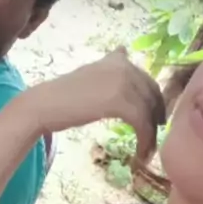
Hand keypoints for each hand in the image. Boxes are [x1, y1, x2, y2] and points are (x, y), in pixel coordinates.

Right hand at [28, 47, 165, 162]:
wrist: (45, 105)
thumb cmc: (65, 95)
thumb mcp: (93, 74)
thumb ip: (111, 67)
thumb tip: (124, 50)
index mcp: (118, 60)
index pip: (148, 81)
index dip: (155, 101)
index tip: (155, 119)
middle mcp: (124, 66)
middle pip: (152, 95)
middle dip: (156, 117)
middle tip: (154, 136)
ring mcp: (123, 82)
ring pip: (149, 111)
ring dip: (152, 134)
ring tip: (147, 151)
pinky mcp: (119, 101)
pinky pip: (142, 123)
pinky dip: (145, 140)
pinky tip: (140, 153)